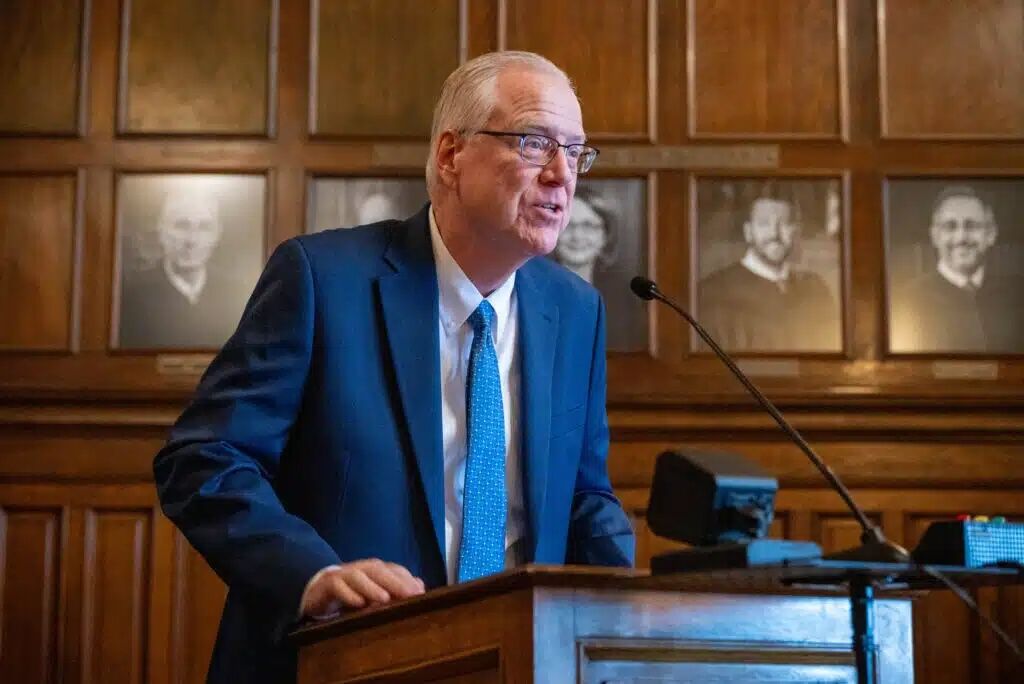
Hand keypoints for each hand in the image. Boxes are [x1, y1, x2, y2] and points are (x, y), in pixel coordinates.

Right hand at [301, 559, 425, 617]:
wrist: (317, 589)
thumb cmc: (352, 592)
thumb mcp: (375, 591)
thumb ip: (396, 587)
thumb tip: (420, 585)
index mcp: (375, 569)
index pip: (394, 570)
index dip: (407, 580)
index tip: (421, 593)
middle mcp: (361, 568)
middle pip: (379, 571)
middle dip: (395, 582)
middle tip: (410, 595)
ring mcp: (344, 574)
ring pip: (358, 576)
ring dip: (371, 587)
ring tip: (385, 599)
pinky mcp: (327, 584)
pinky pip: (337, 587)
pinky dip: (348, 594)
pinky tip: (358, 604)